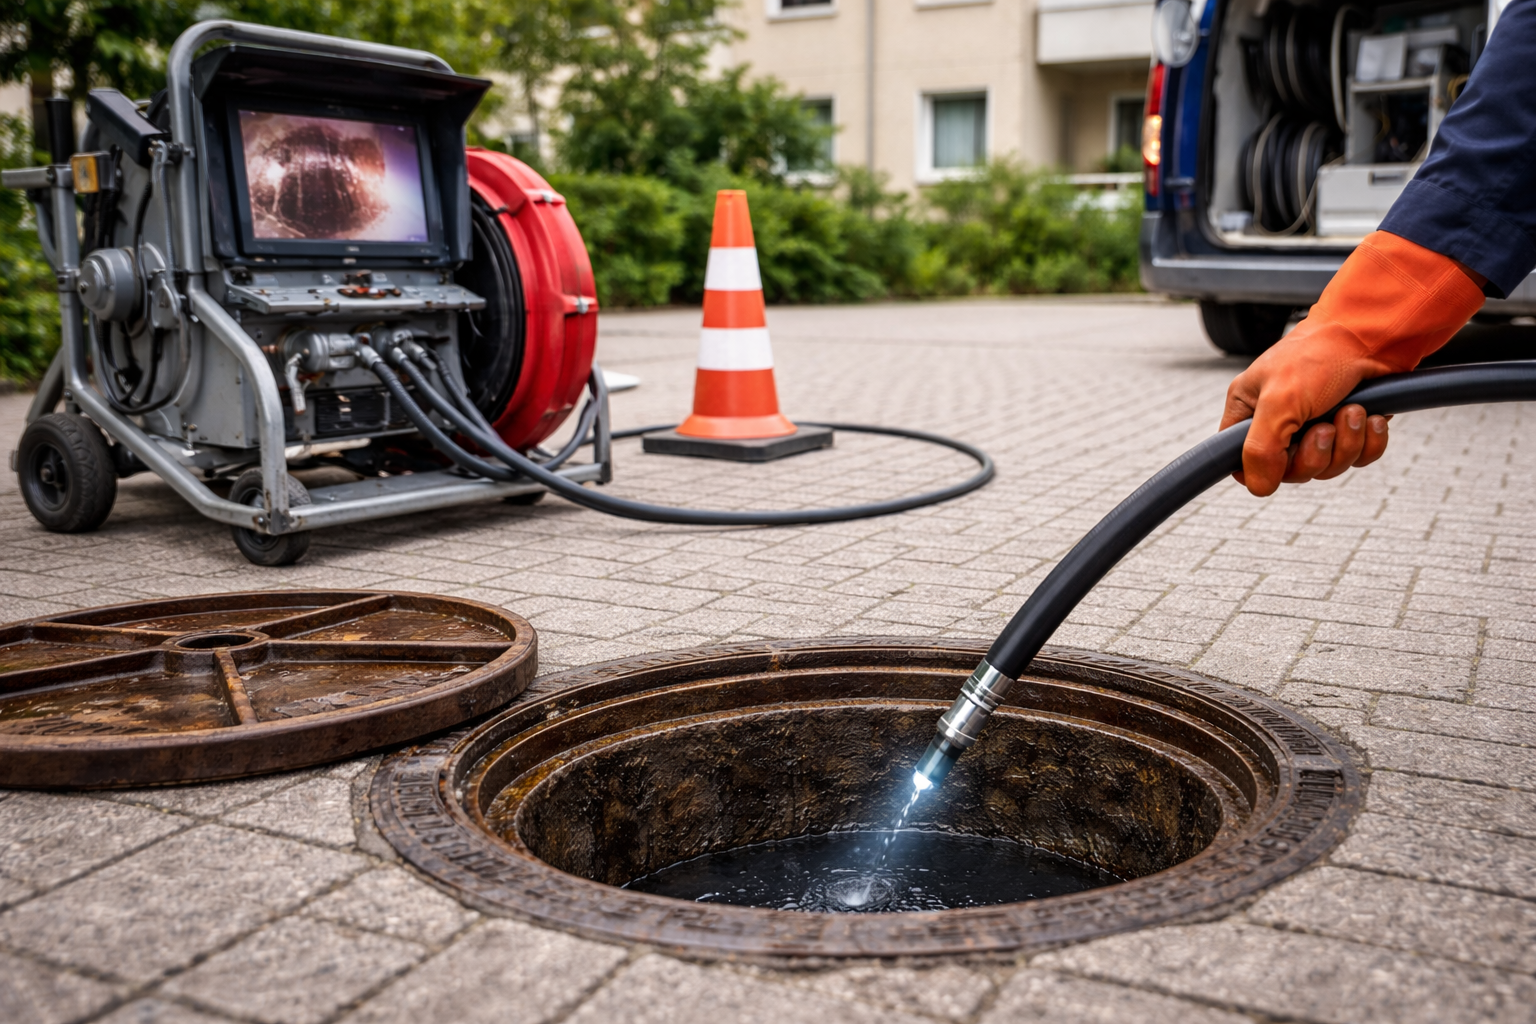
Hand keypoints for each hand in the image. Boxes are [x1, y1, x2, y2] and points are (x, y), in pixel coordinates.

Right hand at [1217, 231, 1485, 496]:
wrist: (1374, 334)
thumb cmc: (1319, 355)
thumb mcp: (1279, 401)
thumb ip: (1260, 449)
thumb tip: (1259, 487)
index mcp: (1250, 412)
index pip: (1242, 462)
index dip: (1263, 470)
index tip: (1283, 458)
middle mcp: (1280, 423)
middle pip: (1291, 472)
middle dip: (1316, 453)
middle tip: (1324, 426)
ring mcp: (1316, 427)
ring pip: (1328, 467)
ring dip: (1346, 443)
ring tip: (1353, 410)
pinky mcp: (1350, 428)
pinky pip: (1359, 458)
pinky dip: (1369, 441)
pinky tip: (1372, 417)